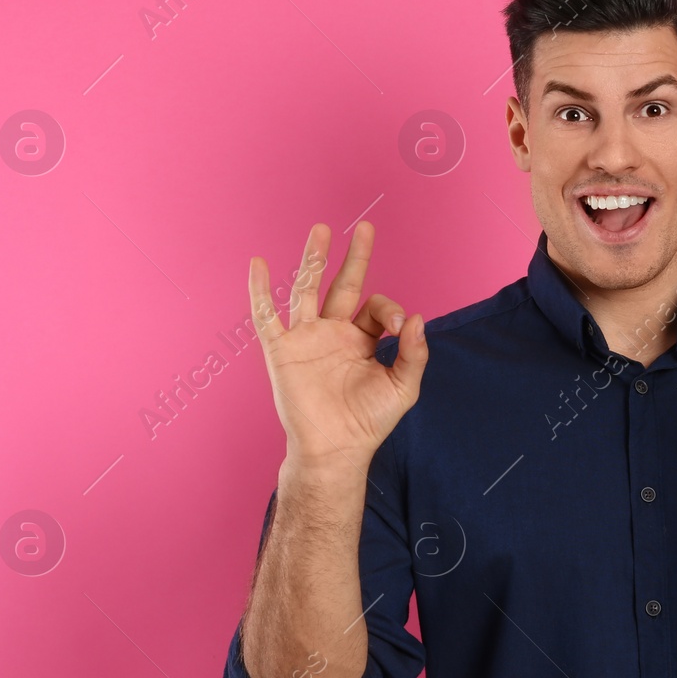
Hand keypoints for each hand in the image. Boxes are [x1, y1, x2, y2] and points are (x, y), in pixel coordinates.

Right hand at [249, 221, 427, 473]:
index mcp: (362, 340)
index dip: (390, 310)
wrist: (335, 450)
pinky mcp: (282, 351)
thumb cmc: (368, 422)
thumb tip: (417, 318)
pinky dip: (260, 291)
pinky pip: (267, 316)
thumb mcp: (403, 387)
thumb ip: (414, 354)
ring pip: (307, 290)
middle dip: (354, 258)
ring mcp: (306, 339)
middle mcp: (333, 334)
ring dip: (313, 260)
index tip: (399, 328)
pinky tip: (259, 265)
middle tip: (365, 228)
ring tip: (321, 230)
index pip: (375, 308)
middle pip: (343, 285)